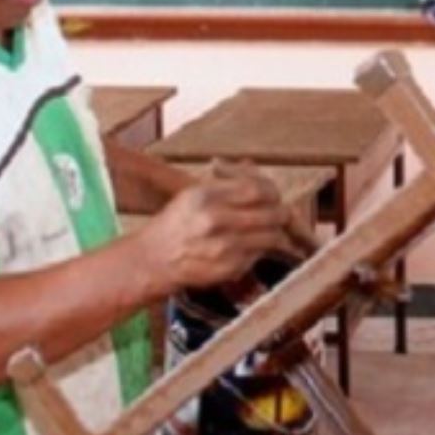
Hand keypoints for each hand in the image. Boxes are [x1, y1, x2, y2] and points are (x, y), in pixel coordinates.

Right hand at [134, 171, 313, 296]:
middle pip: (271, 213)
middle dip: (282, 214)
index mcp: (205, 196)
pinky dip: (260, 251)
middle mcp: (213, 220)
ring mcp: (222, 247)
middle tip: (282, 215)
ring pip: (271, 237)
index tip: (274, 196)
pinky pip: (258, 256)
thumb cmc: (177, 223)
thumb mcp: (194, 192)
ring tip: (272, 232)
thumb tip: (253, 166)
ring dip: (276, 234)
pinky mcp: (227, 269)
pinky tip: (250, 247)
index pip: (257, 189)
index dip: (273, 192)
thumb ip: (226, 180)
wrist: (153, 259)